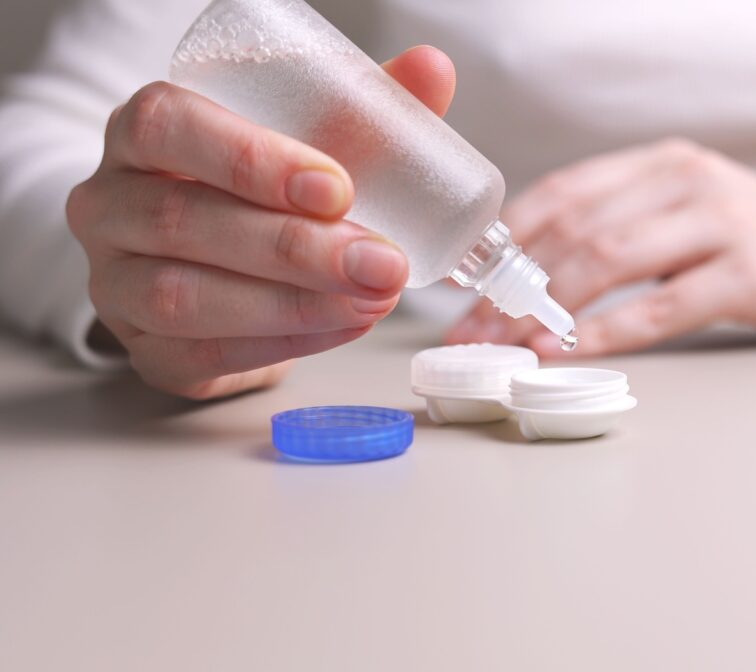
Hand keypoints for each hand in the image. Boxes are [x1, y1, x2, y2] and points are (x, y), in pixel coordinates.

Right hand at [69, 46, 455, 398]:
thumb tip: (432, 69)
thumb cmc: (262, 194)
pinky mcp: (147, 350)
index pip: (169, 126)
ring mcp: (114, 284)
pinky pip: (203, 353)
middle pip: (184, 221)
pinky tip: (340, 327)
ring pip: (183, 296)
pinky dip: (282, 343)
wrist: (223, 270)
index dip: (250, 158)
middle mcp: (110, 205)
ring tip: (371, 301)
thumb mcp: (308, 141)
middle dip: (295, 249)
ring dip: (291, 303)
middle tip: (381, 264)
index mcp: (143, 134)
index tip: (337, 188)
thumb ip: (363, 109)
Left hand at [447, 139, 755, 355]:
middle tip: (472, 332)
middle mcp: (688, 180)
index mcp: (664, 164)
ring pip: (606, 262)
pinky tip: (567, 353)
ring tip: (506, 346)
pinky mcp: (753, 273)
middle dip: (510, 286)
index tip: (465, 288)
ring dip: (544, 309)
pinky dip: (604, 333)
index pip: (562, 193)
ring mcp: (722, 222)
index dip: (504, 242)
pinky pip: (660, 306)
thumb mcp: (696, 219)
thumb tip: (539, 281)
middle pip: (573, 230)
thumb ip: (629, 231)